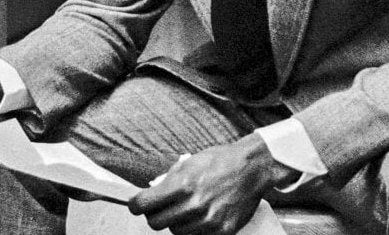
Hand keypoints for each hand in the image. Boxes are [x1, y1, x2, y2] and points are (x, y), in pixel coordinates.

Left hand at [128, 135, 297, 234]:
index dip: (135, 205)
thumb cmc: (222, 161)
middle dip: (154, 214)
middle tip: (161, 207)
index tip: (136, 204)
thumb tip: (150, 192)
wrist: (253, 168)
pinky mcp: (221, 232)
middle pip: (155, 223)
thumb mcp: (190, 162)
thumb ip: (169, 180)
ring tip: (187, 209)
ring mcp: (207, 221)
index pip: (143, 205)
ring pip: (175, 233)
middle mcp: (193, 205)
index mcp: (183, 184)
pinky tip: (201, 216)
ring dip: (176, 223)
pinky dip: (194, 230)